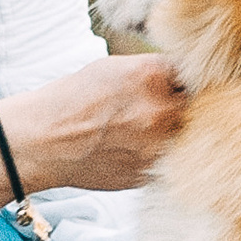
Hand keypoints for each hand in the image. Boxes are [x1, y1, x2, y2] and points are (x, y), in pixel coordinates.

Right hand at [0, 59, 184, 213]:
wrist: (43, 143)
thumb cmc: (72, 100)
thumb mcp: (113, 68)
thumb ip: (153, 70)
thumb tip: (183, 76)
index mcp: (152, 75)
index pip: (193, 71)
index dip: (186, 78)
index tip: (179, 83)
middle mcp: (161, 109)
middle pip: (197, 105)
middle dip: (184, 105)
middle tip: (161, 107)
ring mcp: (157, 145)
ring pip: (185, 135)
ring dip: (173, 131)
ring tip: (142, 128)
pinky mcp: (150, 172)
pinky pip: (167, 158)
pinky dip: (157, 152)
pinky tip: (131, 146)